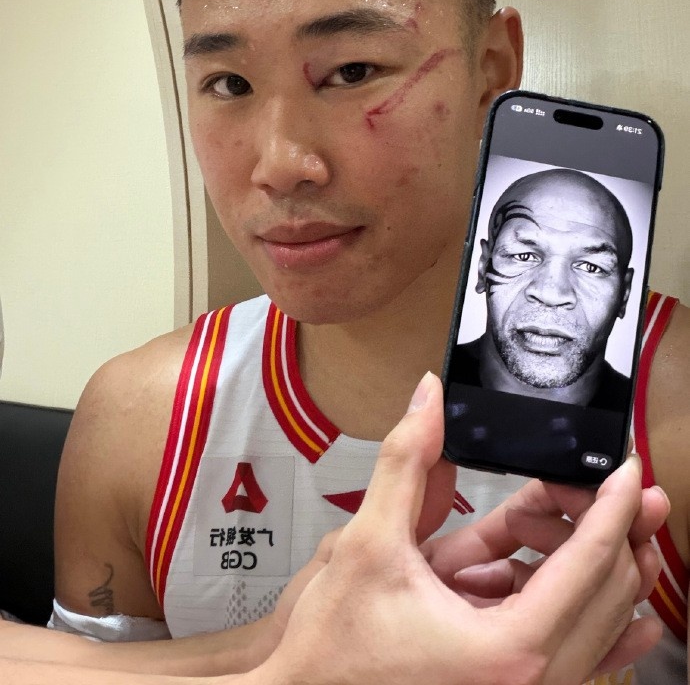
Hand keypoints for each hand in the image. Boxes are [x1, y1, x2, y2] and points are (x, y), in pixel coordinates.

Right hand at [251, 372, 666, 684]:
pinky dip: (609, 623)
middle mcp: (532, 683)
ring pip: (604, 626)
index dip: (613, 505)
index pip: (589, 562)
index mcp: (508, 648)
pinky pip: (588, 662)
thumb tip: (428, 400)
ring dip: (605, 566)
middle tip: (611, 480)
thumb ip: (406, 464)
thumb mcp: (368, 544)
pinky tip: (629, 605)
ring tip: (590, 515)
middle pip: (610, 593)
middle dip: (615, 527)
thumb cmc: (332, 648)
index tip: (628, 467)